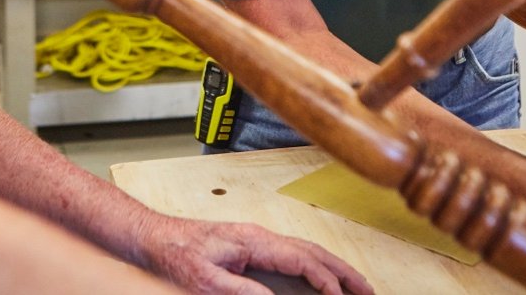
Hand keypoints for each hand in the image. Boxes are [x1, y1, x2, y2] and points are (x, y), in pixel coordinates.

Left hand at [135, 214, 372, 294]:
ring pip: (307, 251)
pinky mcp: (255, 247)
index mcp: (254, 241)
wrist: (158, 238)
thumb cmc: (178, 254)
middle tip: (368, 290)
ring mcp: (260, 240)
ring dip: (334, 268)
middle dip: (343, 271)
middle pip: (313, 251)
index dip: (324, 279)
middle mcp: (262, 237)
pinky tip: (323, 278)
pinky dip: (316, 266)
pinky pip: (295, 255)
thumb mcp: (204, 280)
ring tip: (356, 285)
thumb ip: (240, 290)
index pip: (301, 258)